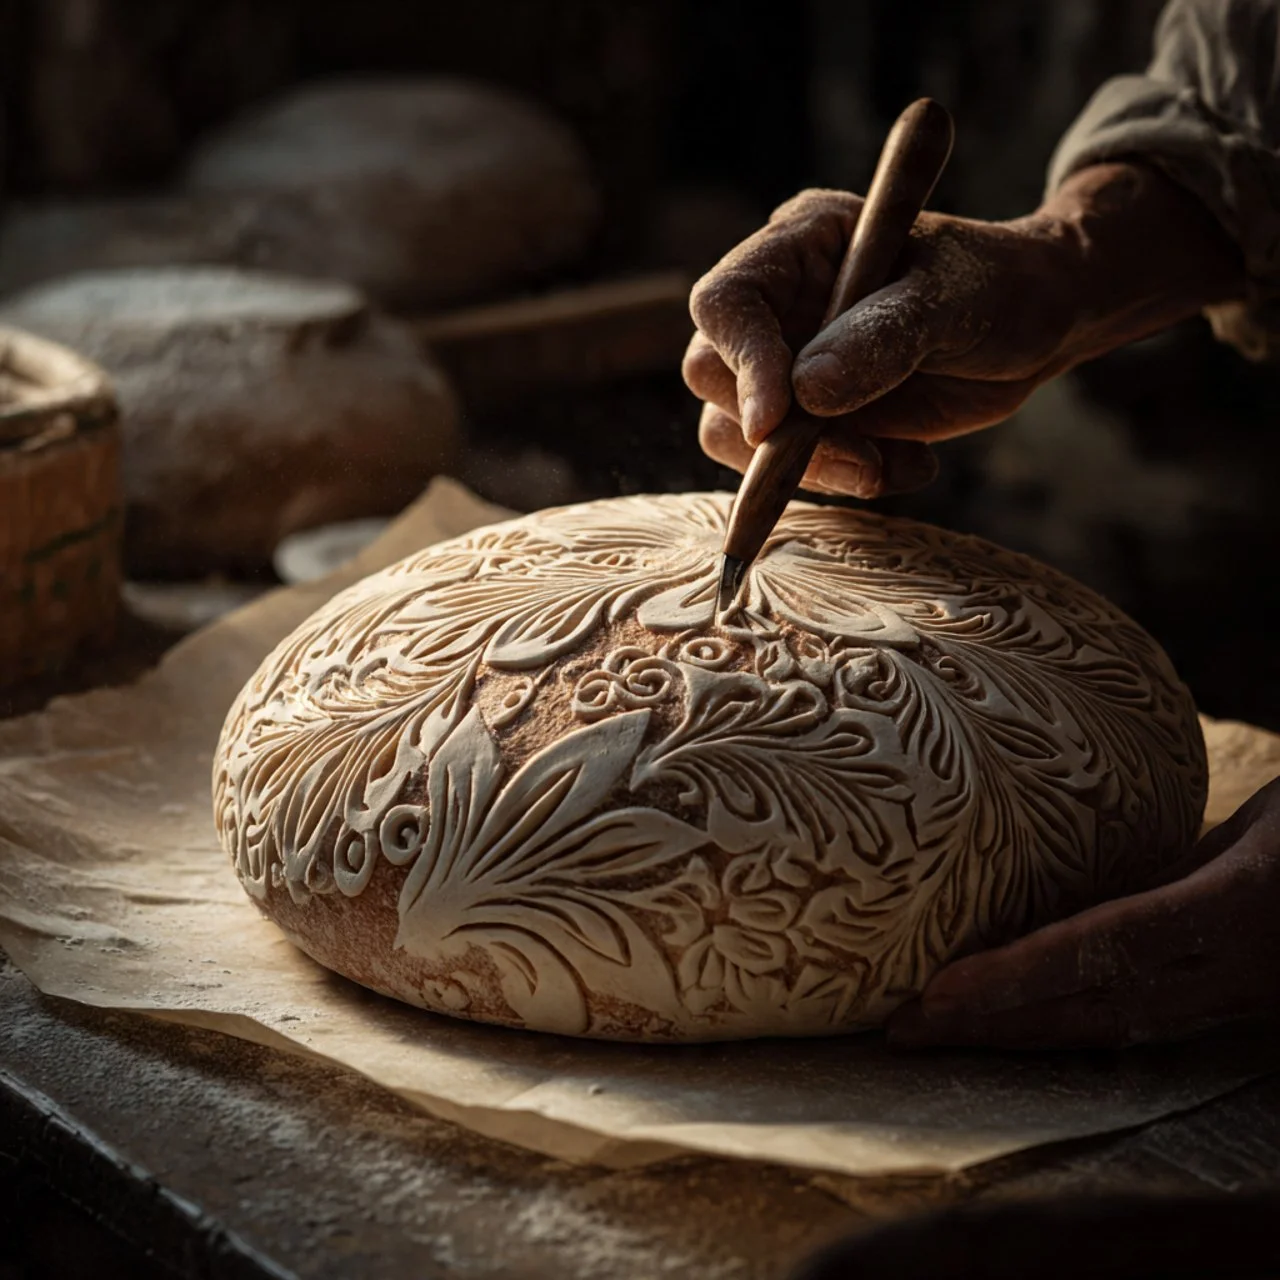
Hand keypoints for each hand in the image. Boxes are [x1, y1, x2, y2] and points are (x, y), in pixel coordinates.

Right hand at [684, 163, 1244, 497]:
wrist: (1036, 324)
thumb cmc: (999, 287)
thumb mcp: (956, 299)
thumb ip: (885, 339)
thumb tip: (804, 393)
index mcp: (799, 245)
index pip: (725, 303)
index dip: (741, 364)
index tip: (777, 425)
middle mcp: (776, 305)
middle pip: (712, 376)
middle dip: (777, 434)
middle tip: (862, 461)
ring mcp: (785, 364)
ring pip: (738, 435)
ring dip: (813, 467)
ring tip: (893, 464)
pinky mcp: (807, 419)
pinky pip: (788, 468)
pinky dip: (846, 481)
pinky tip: (910, 462)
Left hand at [887, 778, 1279, 1049]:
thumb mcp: (1262, 820)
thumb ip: (1181, 855)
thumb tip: (1092, 884)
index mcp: (1239, 911)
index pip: (1105, 951)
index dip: (1016, 977)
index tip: (938, 994)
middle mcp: (1235, 970)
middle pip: (1091, 1009)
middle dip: (992, 1026)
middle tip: (902, 1030)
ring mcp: (1239, 995)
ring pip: (1111, 1025)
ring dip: (1020, 1032)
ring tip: (940, 1031)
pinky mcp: (1240, 1001)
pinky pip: (1144, 1018)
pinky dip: (1071, 1022)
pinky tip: (1023, 1023)